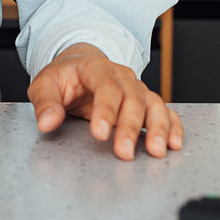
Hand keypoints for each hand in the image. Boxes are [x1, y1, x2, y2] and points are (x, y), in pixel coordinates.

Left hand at [27, 43, 182, 160]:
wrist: (79, 66)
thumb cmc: (63, 77)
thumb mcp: (45, 84)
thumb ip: (46, 103)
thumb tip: (47, 122)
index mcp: (96, 68)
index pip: (106, 87)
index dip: (106, 110)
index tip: (100, 134)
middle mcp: (121, 76)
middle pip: (132, 99)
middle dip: (130, 127)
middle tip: (124, 152)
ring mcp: (136, 88)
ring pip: (154, 104)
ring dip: (158, 128)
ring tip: (157, 151)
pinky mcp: (145, 101)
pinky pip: (165, 111)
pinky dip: (172, 126)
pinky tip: (174, 143)